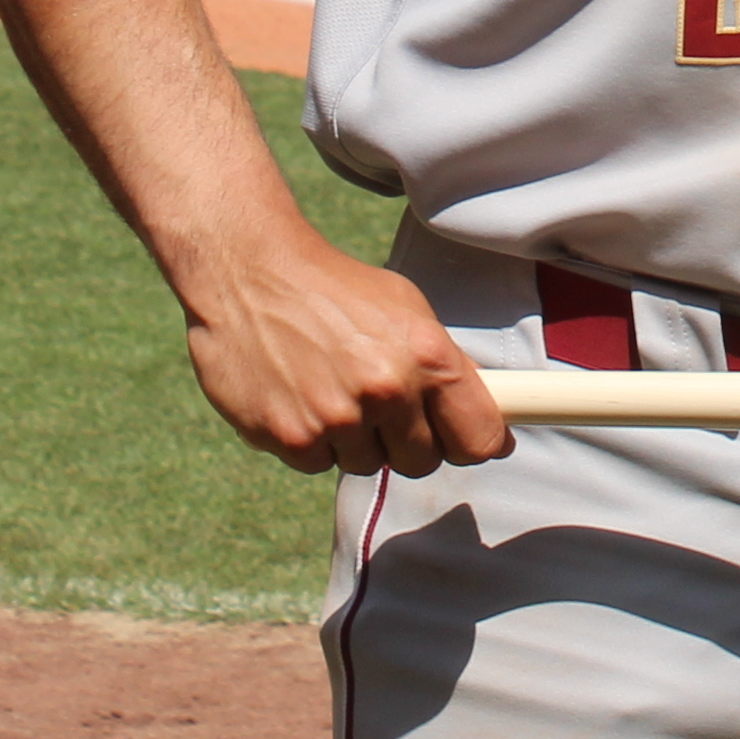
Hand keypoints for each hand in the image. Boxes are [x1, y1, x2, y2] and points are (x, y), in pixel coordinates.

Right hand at [174, 232, 513, 476]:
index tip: (462, 441)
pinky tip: (297, 395)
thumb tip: (491, 425)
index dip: (474, 444)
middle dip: (406, 442)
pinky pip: (317, 465)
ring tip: (329, 387)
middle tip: (378, 405)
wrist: (248, 273)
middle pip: (422, 463)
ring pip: (366, 465)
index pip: (479, 438)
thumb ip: (444, 366)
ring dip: (353, 439)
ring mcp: (336, 417)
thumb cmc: (334, 288)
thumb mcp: (404, 308)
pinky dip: (310, 440)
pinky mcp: (289, 436)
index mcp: (425, 355)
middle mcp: (386, 390)